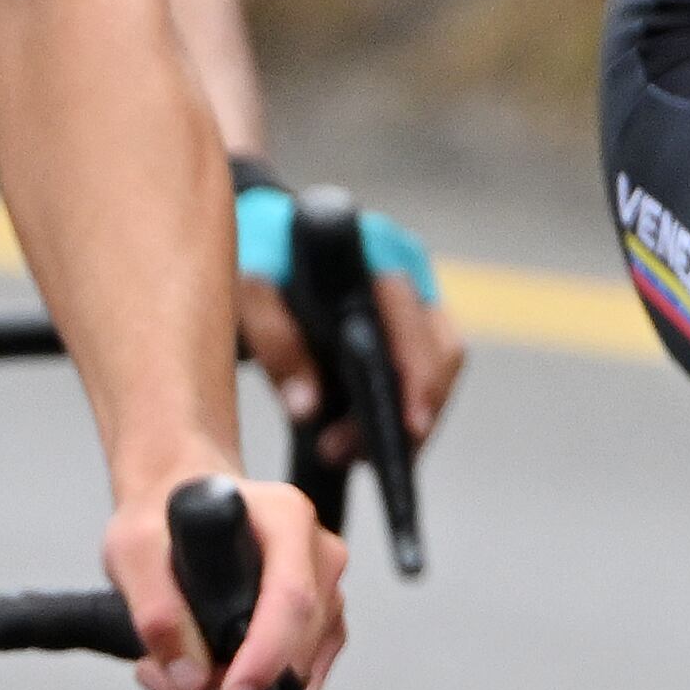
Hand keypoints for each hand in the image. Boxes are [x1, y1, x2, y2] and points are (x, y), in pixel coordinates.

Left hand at [101, 470, 348, 689]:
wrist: (177, 514)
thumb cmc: (160, 520)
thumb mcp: (133, 548)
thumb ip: (155, 609)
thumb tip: (191, 678)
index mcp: (287, 518)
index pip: (293, 599)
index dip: (266, 656)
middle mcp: (319, 559)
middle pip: (296, 654)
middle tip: (157, 677)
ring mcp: (325, 600)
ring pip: (293, 683)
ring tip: (161, 672)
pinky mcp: (317, 636)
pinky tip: (191, 684)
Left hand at [234, 192, 465, 471]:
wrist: (265, 234)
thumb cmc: (256, 256)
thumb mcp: (249, 291)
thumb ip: (275, 340)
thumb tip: (307, 408)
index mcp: (376, 248)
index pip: (413, 319)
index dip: (418, 376)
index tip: (405, 427)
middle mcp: (410, 269)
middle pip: (440, 353)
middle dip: (407, 416)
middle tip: (346, 455)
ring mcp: (417, 295)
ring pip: (439, 370)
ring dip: (406, 422)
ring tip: (345, 453)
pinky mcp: (411, 322)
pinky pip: (423, 373)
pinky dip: (399, 410)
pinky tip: (359, 441)